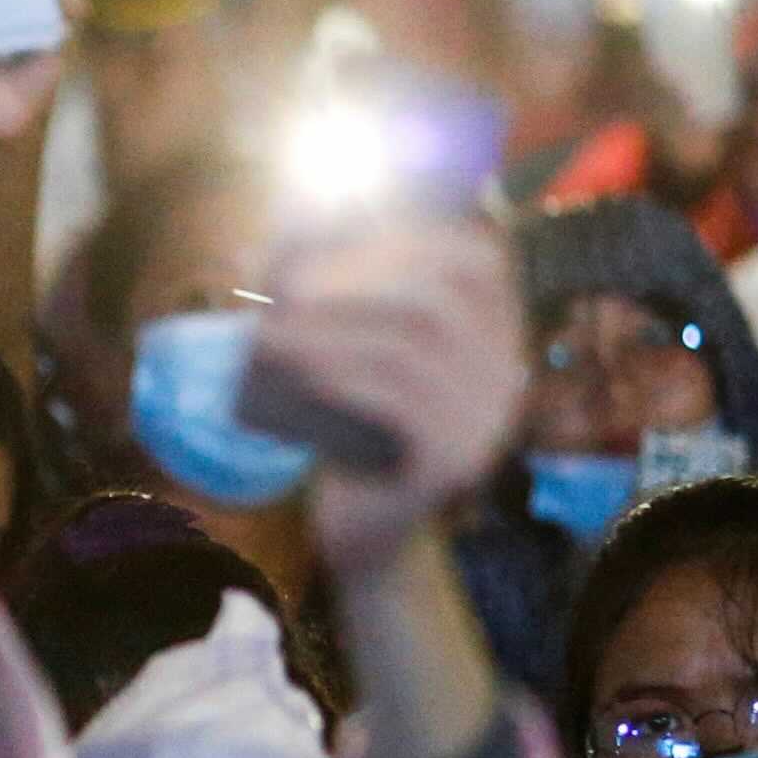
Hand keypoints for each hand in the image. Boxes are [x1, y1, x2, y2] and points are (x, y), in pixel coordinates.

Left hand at [249, 216, 531, 577]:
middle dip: (356, 276)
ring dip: (331, 325)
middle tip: (284, 284)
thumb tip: (251, 245)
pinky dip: (338, 371)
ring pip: (412, 343)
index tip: (339, 232)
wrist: (366, 525)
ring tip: (269, 329)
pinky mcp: (453, 461)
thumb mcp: (350, 354)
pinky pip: (397, 399)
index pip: (477, 259)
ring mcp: (486, 421)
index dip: (408, 235)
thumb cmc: (353, 424)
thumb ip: (324, 299)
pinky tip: (292, 366)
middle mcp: (505, 374)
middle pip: (440, 296)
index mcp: (495, 335)